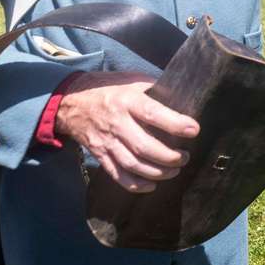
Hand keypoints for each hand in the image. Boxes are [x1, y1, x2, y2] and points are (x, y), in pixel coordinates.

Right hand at [55, 71, 199, 192]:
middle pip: (144, 146)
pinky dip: (136, 185)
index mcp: (127, 101)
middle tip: (185, 157)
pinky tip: (152, 185)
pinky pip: (117, 175)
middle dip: (169, 157)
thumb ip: (154, 88)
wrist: (70, 102)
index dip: (175, 124)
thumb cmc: (108, 88)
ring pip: (133, 164)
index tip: (194, 130)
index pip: (153, 114)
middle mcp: (117, 123)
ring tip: (175, 170)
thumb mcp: (130, 80)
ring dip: (157, 172)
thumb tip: (182, 96)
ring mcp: (106, 142)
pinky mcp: (99, 155)